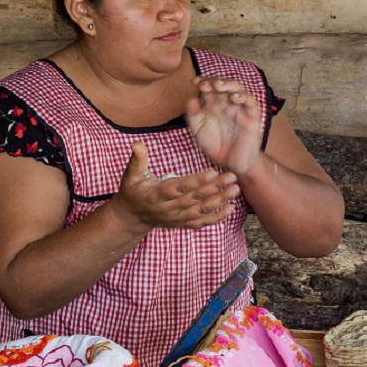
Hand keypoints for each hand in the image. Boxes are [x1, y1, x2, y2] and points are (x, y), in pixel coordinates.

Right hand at [110, 141, 239, 230]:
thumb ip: (137, 159)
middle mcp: (169, 208)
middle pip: (195, 198)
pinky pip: (201, 222)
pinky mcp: (182, 223)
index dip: (196, 181)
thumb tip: (138, 143)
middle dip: (214, 188)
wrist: (131, 217)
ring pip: (201, 210)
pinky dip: (216, 217)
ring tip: (235, 190)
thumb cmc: (132, 191)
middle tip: (231, 177)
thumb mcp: (130, 175)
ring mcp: (177, 218)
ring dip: (220, 201)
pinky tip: (230, 208)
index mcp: (158, 194)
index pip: (179, 187)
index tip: (212, 171)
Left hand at [185, 76, 261, 175]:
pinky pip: (250, 102)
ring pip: (237, 88)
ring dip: (228, 84)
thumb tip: (191, 98)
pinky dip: (243, 97)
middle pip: (223, 83)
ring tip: (218, 85)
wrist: (233, 163)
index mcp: (214, 104)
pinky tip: (234, 97)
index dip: (202, 81)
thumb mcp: (199, 131)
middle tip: (204, 84)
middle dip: (213, 81)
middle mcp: (227, 103)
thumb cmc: (217, 146)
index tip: (193, 82)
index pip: (209, 86)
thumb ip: (194, 116)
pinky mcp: (251, 116)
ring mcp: (239, 108)